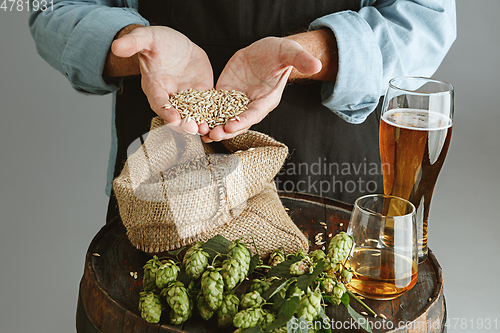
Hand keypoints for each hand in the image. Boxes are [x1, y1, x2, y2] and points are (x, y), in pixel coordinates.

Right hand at [111, 26, 212, 133]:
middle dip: (184, 123)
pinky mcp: (202, 93)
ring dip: (199, 124)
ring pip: (193, 114)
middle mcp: (170, 96)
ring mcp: (187, 97)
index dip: (165, 111)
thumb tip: (116, 46)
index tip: (173, 119)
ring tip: (206, 130)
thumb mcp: (146, 38)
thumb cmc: (158, 42)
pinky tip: (220, 122)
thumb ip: (133, 42)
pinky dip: (213, 115)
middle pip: (176, 115)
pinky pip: (208, 106)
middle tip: (192, 129)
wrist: (175, 44)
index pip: (159, 102)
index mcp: (154, 87)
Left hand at [205, 37, 321, 141]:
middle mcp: (251, 105)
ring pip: (223, 118)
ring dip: (213, 126)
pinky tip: (193, 119)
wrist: (265, 52)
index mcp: (267, 100)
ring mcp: (237, 101)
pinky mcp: (225, 95)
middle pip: (238, 121)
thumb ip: (300, 59)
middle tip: (213, 134)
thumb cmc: (279, 53)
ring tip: (200, 132)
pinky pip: (213, 107)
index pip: (255, 113)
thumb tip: (316, 64)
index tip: (232, 126)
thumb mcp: (289, 52)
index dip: (244, 120)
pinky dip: (205, 114)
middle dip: (225, 129)